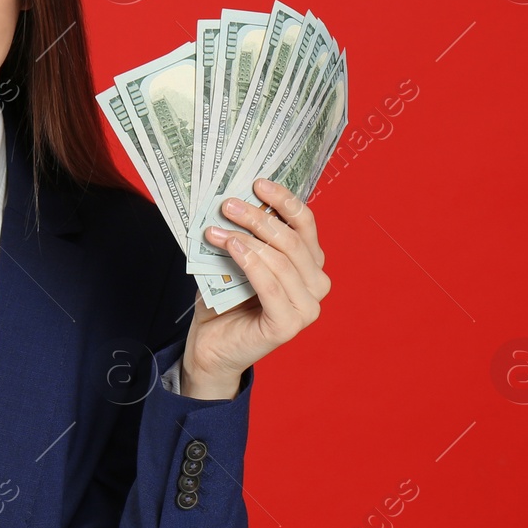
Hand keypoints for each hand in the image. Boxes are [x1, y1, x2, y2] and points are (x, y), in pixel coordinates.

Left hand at [184, 178, 329, 393]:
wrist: (210, 344)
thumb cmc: (225, 299)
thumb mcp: (236, 258)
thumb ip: (245, 233)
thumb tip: (233, 196)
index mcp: (309, 263)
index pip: (305, 224)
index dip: (284, 200)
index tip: (256, 183)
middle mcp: (316, 284)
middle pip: (292, 240)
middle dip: (259, 218)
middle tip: (228, 204)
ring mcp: (307, 308)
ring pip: (281, 261)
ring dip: (247, 238)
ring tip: (215, 228)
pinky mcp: (288, 326)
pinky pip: (271, 286)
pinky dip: (250, 262)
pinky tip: (230, 246)